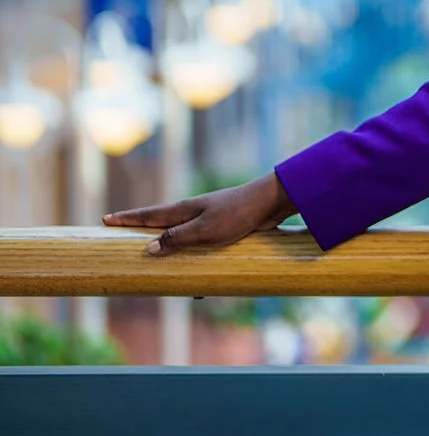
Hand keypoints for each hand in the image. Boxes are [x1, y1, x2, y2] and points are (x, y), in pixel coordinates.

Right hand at [102, 172, 298, 256]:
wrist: (270, 203)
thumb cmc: (237, 214)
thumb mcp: (204, 230)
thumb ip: (177, 239)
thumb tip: (147, 249)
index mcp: (183, 210)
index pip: (148, 215)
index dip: (126, 219)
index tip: (105, 219)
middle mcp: (192, 213)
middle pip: (159, 225)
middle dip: (141, 232)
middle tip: (120, 236)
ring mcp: (206, 220)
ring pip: (179, 237)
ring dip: (167, 249)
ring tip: (151, 260)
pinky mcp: (221, 229)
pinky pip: (199, 245)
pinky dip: (191, 257)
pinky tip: (196, 278)